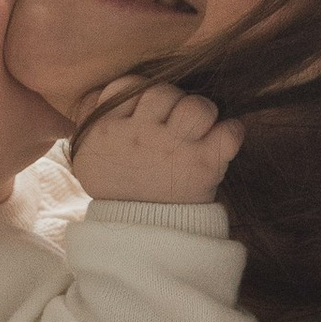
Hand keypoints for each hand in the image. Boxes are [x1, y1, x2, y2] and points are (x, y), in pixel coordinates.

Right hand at [70, 82, 243, 209]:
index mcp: (108, 130)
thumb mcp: (88, 154)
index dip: (139, 95)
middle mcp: (140, 136)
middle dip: (173, 102)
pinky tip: (222, 140)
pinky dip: (231, 132)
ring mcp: (174, 149)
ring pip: (196, 106)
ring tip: (197, 129)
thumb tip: (102, 91)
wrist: (137, 234)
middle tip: (174, 124)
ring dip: (202, 113)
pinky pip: (228, 131)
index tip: (145, 113)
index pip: (126, 87)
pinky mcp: (204, 165)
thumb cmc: (118, 186)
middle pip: (162, 92)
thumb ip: (92, 116)